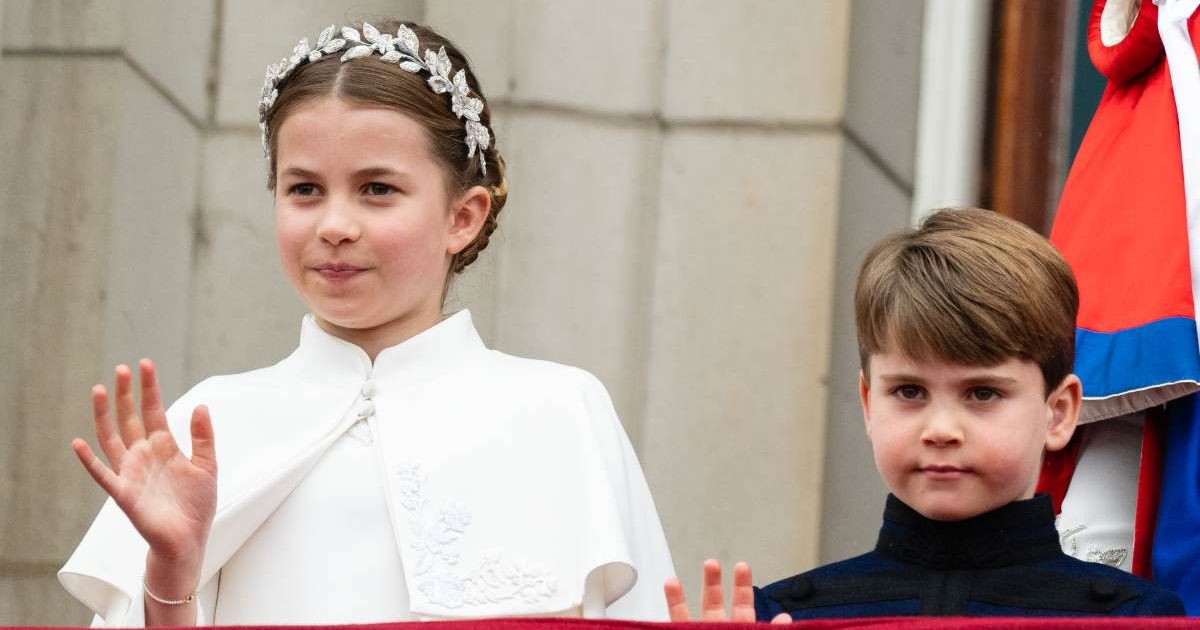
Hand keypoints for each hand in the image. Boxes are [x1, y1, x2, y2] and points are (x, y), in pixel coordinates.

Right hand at [72, 359, 216, 568]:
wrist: (189, 539)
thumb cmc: (196, 505)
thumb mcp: (207, 465)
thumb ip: (203, 437)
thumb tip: (200, 405)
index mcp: (164, 447)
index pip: (153, 411)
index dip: (149, 389)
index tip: (145, 364)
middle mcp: (144, 455)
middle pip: (129, 418)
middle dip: (125, 394)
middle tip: (121, 368)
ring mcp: (131, 472)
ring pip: (111, 438)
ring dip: (103, 415)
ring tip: (98, 390)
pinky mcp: (124, 493)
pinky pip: (102, 474)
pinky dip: (89, 460)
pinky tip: (78, 443)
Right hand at [664, 559, 790, 622]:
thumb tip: (784, 620)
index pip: (742, 607)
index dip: (741, 586)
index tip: (741, 565)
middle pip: (713, 604)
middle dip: (712, 581)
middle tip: (712, 563)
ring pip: (688, 614)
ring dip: (680, 596)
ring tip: (674, 581)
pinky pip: (675, 621)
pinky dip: (672, 603)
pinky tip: (670, 585)